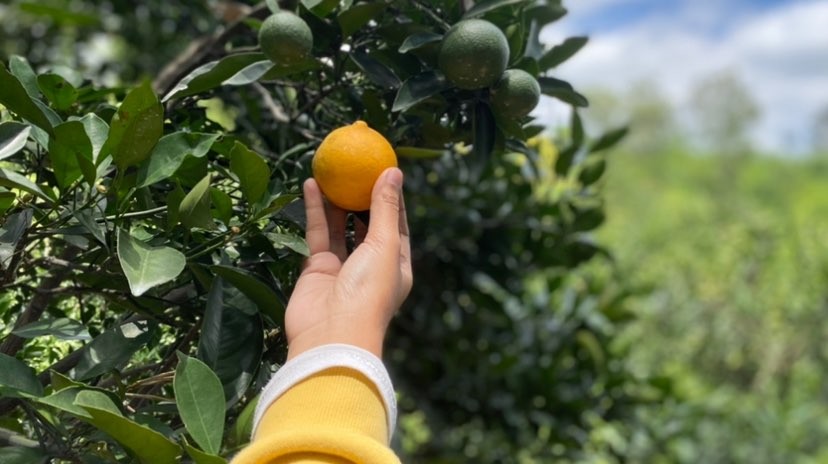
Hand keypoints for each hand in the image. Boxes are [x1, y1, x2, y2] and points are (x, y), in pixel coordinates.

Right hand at [284, 167, 411, 359]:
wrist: (331, 334)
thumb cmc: (368, 291)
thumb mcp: (384, 245)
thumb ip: (385, 208)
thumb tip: (394, 171)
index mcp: (397, 265)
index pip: (397, 225)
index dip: (392, 199)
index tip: (386, 171)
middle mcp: (371, 266)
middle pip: (368, 224)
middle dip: (363, 197)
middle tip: (357, 168)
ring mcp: (343, 268)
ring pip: (341, 227)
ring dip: (338, 201)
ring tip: (334, 171)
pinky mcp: (317, 268)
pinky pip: (318, 233)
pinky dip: (316, 210)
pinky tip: (313, 184)